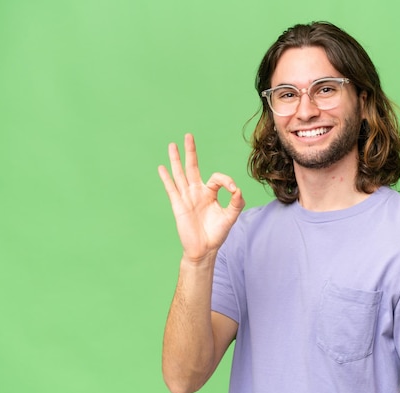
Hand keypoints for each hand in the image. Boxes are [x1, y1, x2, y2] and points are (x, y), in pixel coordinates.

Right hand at [158, 133, 244, 261]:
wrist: (204, 250)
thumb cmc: (216, 234)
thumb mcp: (230, 217)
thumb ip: (236, 203)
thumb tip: (238, 190)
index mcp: (210, 193)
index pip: (217, 178)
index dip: (227, 181)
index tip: (234, 191)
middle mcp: (197, 192)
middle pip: (192, 167)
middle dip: (191, 152)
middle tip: (189, 136)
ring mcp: (186, 198)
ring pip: (180, 174)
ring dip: (176, 160)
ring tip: (172, 145)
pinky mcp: (179, 206)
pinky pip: (172, 189)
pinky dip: (167, 178)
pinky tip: (162, 168)